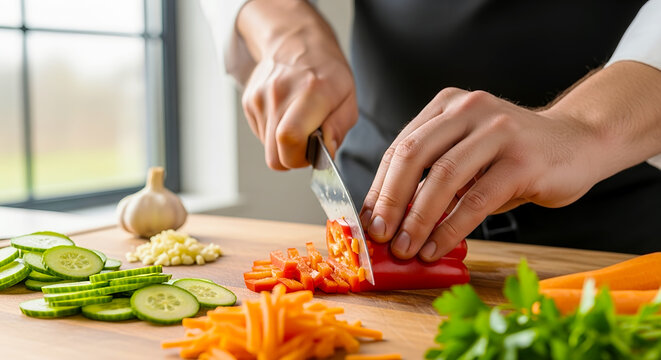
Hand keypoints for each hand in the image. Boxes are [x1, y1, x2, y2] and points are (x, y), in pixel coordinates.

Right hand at [238, 0, 356, 169]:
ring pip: (267, 148)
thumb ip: (338, 129)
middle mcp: (280, 94)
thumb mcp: (348, 99)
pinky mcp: (249, 102)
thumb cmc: (326, 72)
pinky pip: (261, 135)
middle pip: (274, 155)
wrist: (296, 43)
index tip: (312, 152)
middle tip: (307, 142)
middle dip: (293, 158)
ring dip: (283, 145)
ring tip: (298, 122)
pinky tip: (285, 115)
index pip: (289, 139)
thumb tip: (325, 152)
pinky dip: (274, 133)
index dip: (300, 157)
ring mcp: (260, 98)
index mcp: (310, 92)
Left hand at [360, 88, 603, 261]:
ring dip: (417, 219)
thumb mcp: (469, 155)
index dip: (380, 186)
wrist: (579, 141)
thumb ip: (434, 177)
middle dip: (390, 201)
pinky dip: (450, 228)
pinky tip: (436, 247)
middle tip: (379, 236)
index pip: (400, 146)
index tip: (367, 220)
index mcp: (448, 106)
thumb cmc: (514, 155)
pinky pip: (476, 200)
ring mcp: (497, 132)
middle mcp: (469, 111)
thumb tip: (393, 221)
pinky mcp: (522, 161)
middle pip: (413, 156)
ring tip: (406, 248)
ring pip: (442, 178)